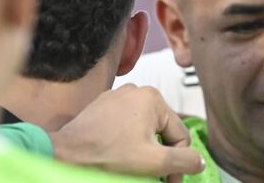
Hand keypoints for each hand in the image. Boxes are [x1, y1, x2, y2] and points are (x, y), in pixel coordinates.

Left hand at [50, 84, 204, 182]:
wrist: (64, 156)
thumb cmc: (108, 156)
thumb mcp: (154, 162)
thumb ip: (184, 160)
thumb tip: (199, 161)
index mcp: (153, 98)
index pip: (180, 136)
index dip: (178, 163)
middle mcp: (137, 90)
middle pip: (161, 130)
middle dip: (160, 156)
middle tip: (152, 178)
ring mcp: (116, 96)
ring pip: (143, 128)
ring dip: (144, 150)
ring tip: (133, 168)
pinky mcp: (101, 106)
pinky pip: (124, 125)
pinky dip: (126, 141)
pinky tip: (117, 157)